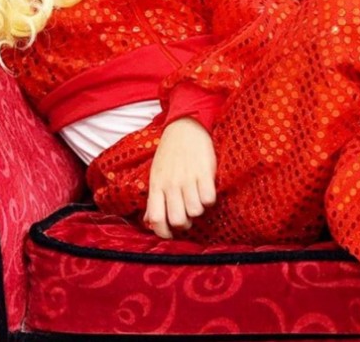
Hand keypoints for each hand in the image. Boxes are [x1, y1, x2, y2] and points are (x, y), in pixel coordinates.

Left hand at [143, 117, 216, 238]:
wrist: (185, 125)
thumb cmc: (170, 152)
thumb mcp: (156, 174)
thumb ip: (154, 199)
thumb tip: (149, 221)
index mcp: (156, 185)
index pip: (156, 220)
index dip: (164, 233)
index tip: (172, 233)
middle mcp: (170, 184)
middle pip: (177, 220)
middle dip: (185, 224)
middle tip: (188, 214)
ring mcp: (187, 178)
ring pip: (195, 211)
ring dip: (199, 210)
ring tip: (198, 198)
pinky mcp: (204, 172)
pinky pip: (209, 198)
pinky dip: (210, 199)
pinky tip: (207, 190)